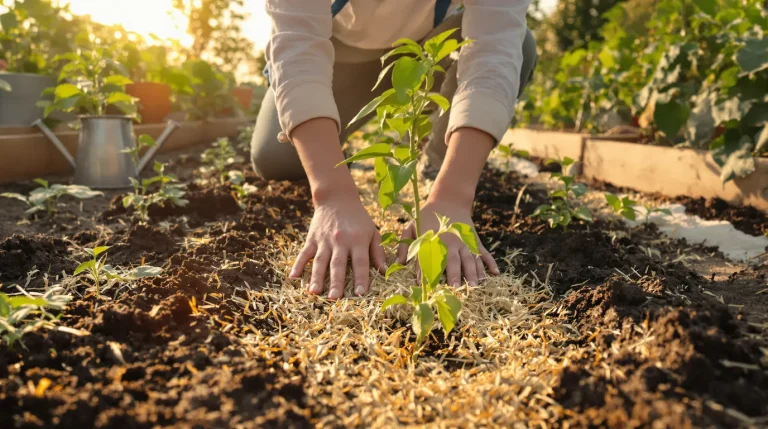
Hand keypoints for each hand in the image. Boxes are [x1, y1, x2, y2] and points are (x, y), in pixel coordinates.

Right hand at [288, 118, 385, 298]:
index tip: (360, 294)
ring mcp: (324, 240)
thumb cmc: (359, 218)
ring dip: (316, 278)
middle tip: (334, 298)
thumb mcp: (372, 232)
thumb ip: (378, 252)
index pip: (360, 263)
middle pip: (338, 264)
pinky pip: (304, 253)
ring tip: (315, 293)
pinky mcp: (312, 238)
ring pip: (320, 261)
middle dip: (336, 282)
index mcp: (357, 240)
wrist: (337, 198)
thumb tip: (385, 272)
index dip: (361, 278)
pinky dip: (298, 265)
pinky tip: (293, 277)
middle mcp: (340, 241)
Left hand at [395, 198, 498, 285]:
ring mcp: (466, 243)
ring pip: (471, 259)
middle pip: (455, 261)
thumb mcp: (412, 228)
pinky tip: (496, 274)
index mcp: (436, 241)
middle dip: (455, 275)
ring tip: (476, 286)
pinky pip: (485, 253)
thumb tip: (399, 264)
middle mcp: (452, 244)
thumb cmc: (426, 218)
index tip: (425, 286)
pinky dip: (491, 263)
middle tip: (456, 288)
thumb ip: (405, 246)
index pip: (430, 260)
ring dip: (474, 273)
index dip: (427, 273)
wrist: (448, 201)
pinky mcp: (475, 242)